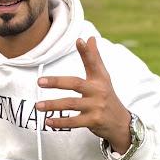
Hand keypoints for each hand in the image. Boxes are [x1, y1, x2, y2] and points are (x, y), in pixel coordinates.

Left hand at [36, 37, 131, 151]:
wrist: (121, 122)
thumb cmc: (107, 95)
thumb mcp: (103, 77)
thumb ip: (95, 58)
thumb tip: (90, 37)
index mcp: (99, 79)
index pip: (92, 63)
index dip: (86, 52)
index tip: (79, 40)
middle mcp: (98, 91)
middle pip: (75, 84)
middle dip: (56, 82)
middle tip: (39, 81)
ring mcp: (96, 106)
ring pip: (71, 104)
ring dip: (53, 105)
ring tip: (38, 105)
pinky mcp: (93, 121)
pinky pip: (73, 122)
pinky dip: (60, 122)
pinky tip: (48, 121)